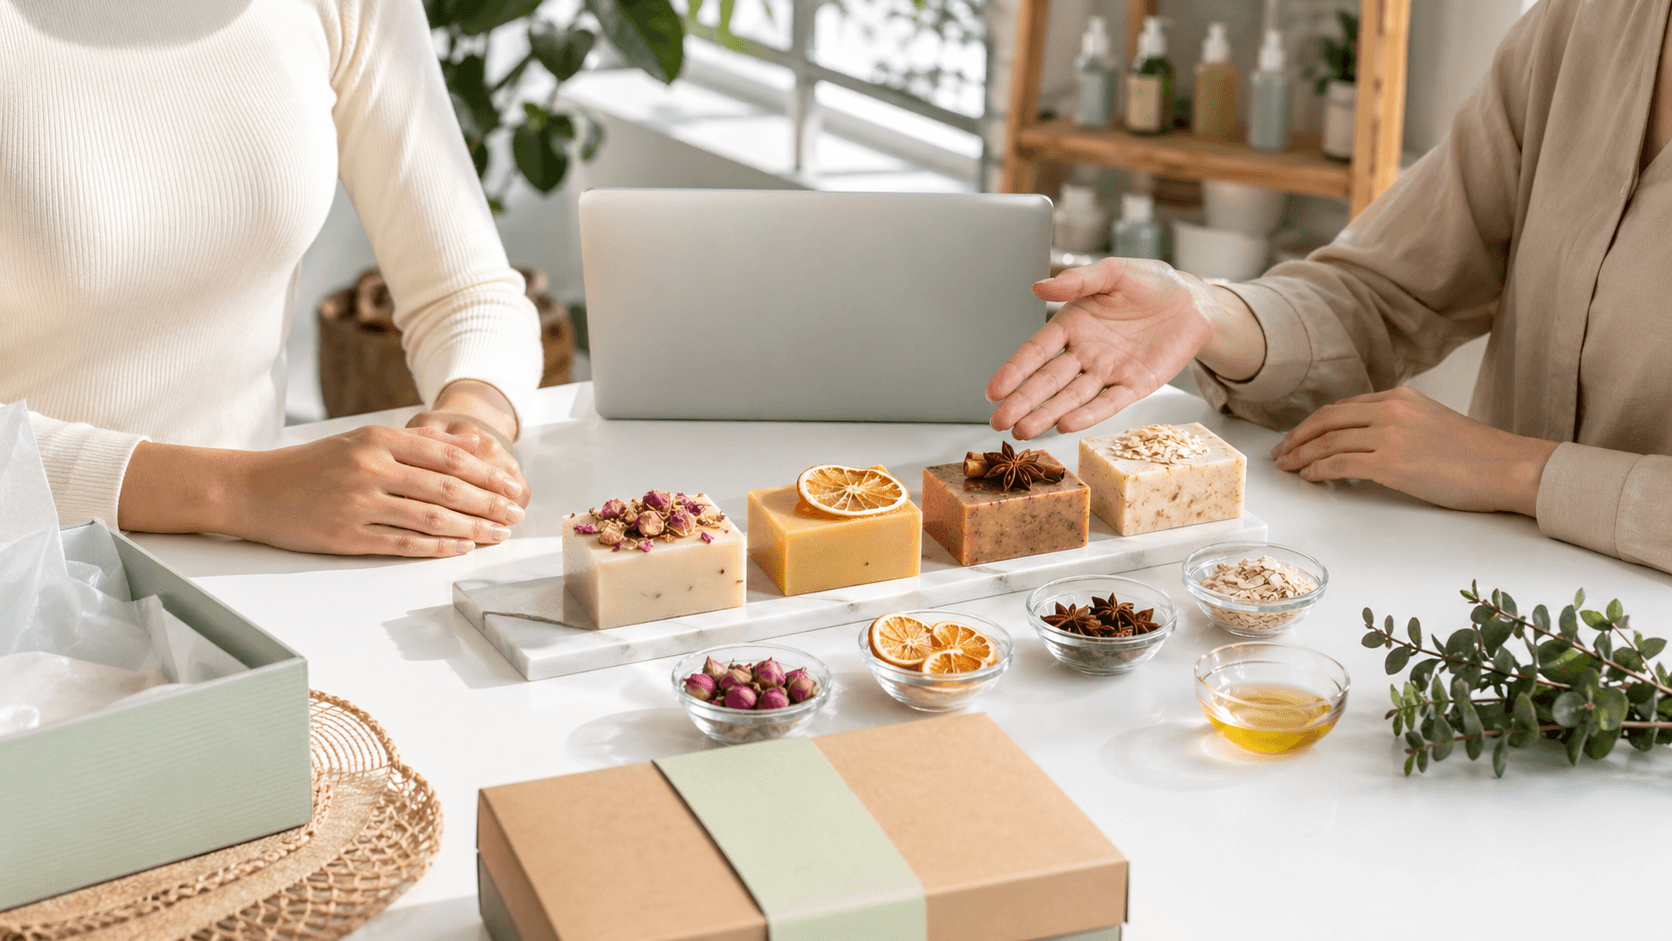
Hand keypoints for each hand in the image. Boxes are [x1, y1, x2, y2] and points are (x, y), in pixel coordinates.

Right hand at [224, 425, 525, 556]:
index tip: (514, 486)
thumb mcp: (363, 441)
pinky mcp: (346, 536)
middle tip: (517, 514)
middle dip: (490, 503)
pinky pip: (402, 542)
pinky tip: (462, 548)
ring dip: (473, 528)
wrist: (253, 489)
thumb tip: (472, 443)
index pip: (448, 456)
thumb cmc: (313, 465)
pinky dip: (437, 546)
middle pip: (447, 487)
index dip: (488, 473)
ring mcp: (359, 503)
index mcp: (378, 439)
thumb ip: (417, 443)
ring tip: (499, 534)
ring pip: (431, 516)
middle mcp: (371, 468)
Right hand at [987, 258, 1225, 438]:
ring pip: (1072, 397)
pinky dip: (1088, 414)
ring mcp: (1107, 372)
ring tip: (1025, 431)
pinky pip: (1108, 403)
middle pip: (1048, 381)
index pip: (1036, 351)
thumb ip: (1079, 281)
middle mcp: (1084, 353)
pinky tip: (1066, 425)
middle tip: (1000, 422)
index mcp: (1072, 325)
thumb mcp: (1114, 273)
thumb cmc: (1152, 283)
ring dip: (1048, 414)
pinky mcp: (1133, 386)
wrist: (1194, 302)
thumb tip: (1039, 286)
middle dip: (1023, 402)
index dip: (1015, 370)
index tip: (994, 390)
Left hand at [1271, 386, 1559, 514]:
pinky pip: (1341, 464)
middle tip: (1281, 452)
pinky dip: (1319, 471)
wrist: (1507, 466)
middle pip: (1327, 419)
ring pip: (1328, 441)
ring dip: (1301, 455)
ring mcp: (1390, 435)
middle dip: (1297, 436)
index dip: (1314, 423)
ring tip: (1288, 467)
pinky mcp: (1392, 463)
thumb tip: (1366, 443)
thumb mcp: (1431, 423)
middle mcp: (1391, 410)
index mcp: (1400, 397)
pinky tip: (1310, 477)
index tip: (1298, 436)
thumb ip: (1398, 424)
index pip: (1343, 407)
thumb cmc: (1476, 453)